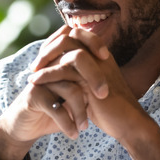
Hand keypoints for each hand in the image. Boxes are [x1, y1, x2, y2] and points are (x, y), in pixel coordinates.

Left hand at [28, 26, 145, 141]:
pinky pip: (64, 69)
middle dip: (49, 47)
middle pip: (70, 35)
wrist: (127, 124)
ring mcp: (97, 65)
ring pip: (66, 48)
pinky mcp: (92, 79)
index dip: (57, 41)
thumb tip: (60, 69)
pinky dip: (47, 74)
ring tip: (32, 72)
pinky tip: (35, 81)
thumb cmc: (110, 109)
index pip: (76, 34)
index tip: (43, 56)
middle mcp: (100, 55)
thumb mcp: (92, 87)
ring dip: (45, 58)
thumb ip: (80, 75)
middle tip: (35, 64)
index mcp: (101, 55)